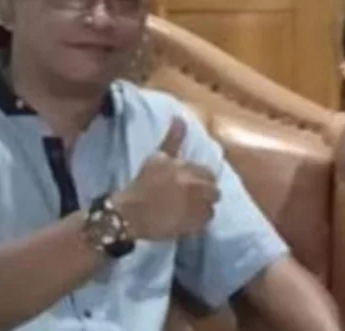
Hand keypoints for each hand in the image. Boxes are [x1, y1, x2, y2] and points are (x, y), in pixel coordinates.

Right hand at [114, 117, 220, 239]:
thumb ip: (173, 139)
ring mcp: (196, 208)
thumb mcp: (158, 157)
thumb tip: (180, 118)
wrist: (130, 213)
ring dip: (202, 207)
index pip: (208, 173)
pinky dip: (198, 222)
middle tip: (189, 197)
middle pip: (214, 191)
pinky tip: (185, 220)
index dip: (200, 178)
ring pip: (211, 207)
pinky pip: (206, 223)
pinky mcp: (194, 226)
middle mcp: (196, 187)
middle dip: (204, 193)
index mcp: (189, 169)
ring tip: (187, 209)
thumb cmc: (142, 183)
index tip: (189, 183)